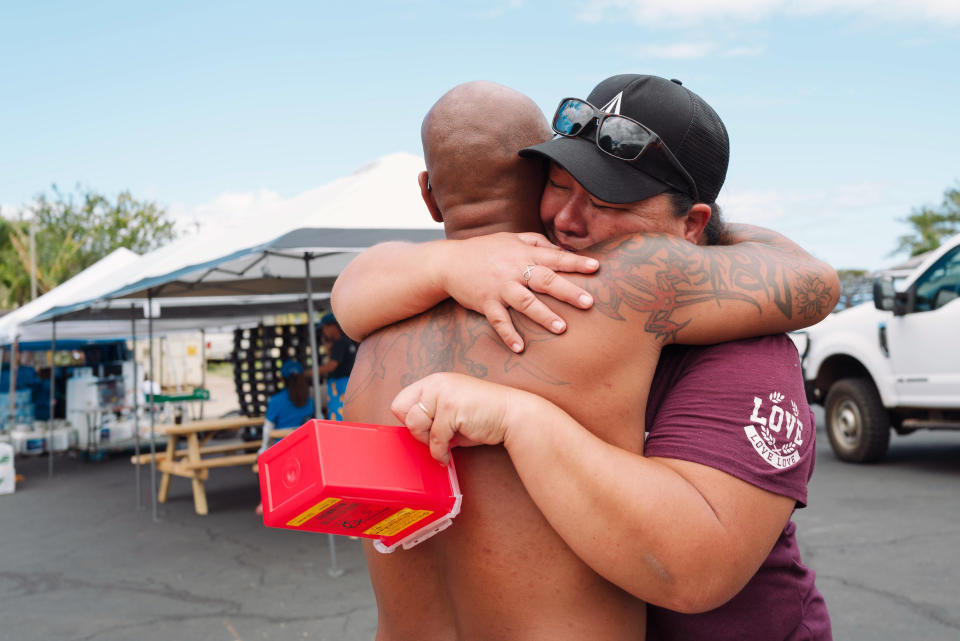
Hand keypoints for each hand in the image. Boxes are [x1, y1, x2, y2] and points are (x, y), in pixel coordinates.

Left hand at [391, 372, 523, 464]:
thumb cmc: (484, 417)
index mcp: (434, 381)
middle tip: (434, 438)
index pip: (400, 401)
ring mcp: (443, 393)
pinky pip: (433, 438)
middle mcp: (436, 382)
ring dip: (427, 442)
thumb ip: (432, 420)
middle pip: (400, 411)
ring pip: (414, 424)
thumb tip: (413, 437)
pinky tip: (449, 454)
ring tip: (445, 445)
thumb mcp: (452, 414)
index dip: (411, 420)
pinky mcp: (451, 407)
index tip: (427, 430)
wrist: (513, 416)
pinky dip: (440, 452)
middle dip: (416, 430)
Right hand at [439, 232, 598, 351]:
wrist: (449, 262)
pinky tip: (519, 348)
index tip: (596, 267)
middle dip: (568, 291)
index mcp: (524, 254)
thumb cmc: (484, 250)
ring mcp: (500, 287)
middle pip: (545, 280)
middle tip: (589, 302)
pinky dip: (508, 334)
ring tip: (562, 328)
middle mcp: (514, 270)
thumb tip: (563, 250)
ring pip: (525, 301)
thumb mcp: (511, 238)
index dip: (575, 262)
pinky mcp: (485, 302)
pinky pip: (498, 320)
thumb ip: (537, 242)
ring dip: (543, 315)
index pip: (555, 257)